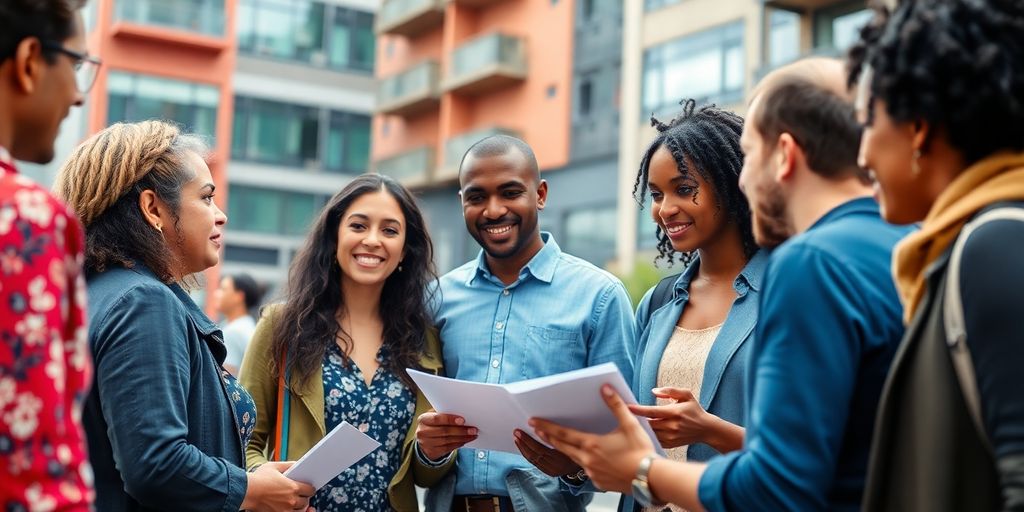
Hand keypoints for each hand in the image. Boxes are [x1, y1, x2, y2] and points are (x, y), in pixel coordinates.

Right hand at [242, 461, 315, 511]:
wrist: (245, 491)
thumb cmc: (258, 479)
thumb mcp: (274, 466)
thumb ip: (288, 465)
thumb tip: (298, 464)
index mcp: (293, 487)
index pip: (310, 490)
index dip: (310, 488)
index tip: (308, 487)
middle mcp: (291, 501)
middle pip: (305, 501)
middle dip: (304, 497)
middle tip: (301, 494)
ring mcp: (285, 510)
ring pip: (300, 510)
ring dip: (299, 506)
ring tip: (296, 502)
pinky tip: (290, 508)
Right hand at [415, 410, 477, 460]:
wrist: (424, 440)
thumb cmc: (432, 425)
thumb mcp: (434, 416)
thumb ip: (444, 413)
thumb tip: (462, 412)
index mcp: (423, 419)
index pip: (437, 419)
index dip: (450, 419)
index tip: (463, 420)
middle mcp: (423, 432)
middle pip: (444, 431)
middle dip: (461, 430)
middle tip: (473, 429)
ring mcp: (426, 443)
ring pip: (448, 440)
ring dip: (463, 438)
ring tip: (473, 435)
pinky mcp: (432, 452)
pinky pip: (448, 448)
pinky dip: (459, 444)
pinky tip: (465, 440)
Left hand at [514, 429, 580, 476]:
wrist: (587, 467)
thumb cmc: (582, 451)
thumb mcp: (579, 442)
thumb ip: (565, 437)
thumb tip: (549, 427)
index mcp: (566, 457)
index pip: (551, 445)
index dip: (540, 435)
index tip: (533, 425)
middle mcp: (558, 466)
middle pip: (539, 452)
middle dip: (526, 441)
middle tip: (517, 431)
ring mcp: (553, 470)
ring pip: (534, 459)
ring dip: (524, 447)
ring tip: (517, 437)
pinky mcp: (550, 472)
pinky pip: (535, 463)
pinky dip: (527, 454)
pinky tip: (521, 446)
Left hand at [530, 385, 654, 493]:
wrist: (650, 479)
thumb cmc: (641, 452)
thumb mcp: (629, 424)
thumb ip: (616, 405)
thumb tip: (605, 388)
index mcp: (592, 444)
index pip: (562, 434)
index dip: (546, 427)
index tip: (533, 422)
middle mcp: (587, 460)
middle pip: (562, 447)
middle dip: (549, 438)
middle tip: (538, 431)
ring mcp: (592, 473)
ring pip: (573, 459)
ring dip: (564, 450)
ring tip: (559, 443)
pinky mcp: (599, 482)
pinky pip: (587, 471)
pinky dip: (584, 463)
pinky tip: (589, 460)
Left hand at [629, 387, 713, 448]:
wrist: (706, 430)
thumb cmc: (695, 410)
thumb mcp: (686, 395)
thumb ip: (670, 390)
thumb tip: (653, 391)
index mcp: (675, 412)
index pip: (652, 411)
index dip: (639, 410)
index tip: (627, 406)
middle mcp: (672, 426)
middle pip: (648, 423)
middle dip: (637, 419)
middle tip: (625, 414)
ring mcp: (671, 437)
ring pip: (650, 433)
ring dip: (641, 428)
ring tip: (632, 422)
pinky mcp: (670, 444)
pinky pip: (654, 440)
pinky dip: (647, 435)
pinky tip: (642, 431)